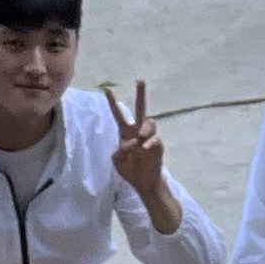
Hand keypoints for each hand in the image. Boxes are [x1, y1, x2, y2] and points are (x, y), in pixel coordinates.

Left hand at [103, 80, 164, 201]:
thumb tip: (130, 144)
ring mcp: (149, 138)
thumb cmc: (130, 170)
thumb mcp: (117, 162)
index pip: (118, 115)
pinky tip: (144, 149)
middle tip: (140, 80)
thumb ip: (119, 153)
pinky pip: (155, 140)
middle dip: (141, 94)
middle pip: (141, 109)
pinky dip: (149, 144)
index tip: (106, 89)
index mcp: (125, 133)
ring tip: (140, 137)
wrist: (144, 183)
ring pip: (150, 123)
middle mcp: (138, 131)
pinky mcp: (158, 146)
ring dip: (145, 128)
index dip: (113, 103)